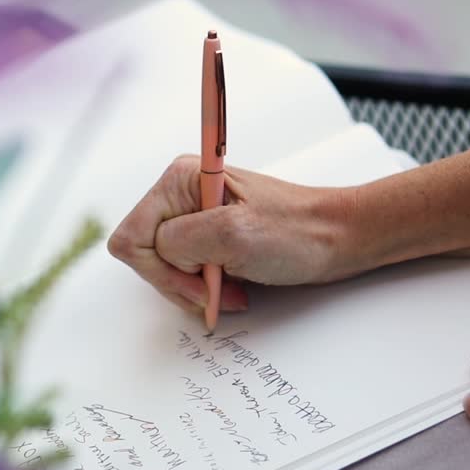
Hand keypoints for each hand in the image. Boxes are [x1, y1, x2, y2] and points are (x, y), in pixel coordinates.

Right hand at [106, 155, 355, 314]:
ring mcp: (192, 216)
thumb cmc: (298, 232)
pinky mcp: (207, 236)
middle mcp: (179, 195)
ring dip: (196, 289)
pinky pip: (184, 273)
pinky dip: (206, 288)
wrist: (338, 238)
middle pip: (145, 257)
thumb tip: (154, 252)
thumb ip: (179, 240)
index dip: (160, 269)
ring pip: (163, 269)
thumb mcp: (233, 233)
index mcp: (179, 181)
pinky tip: (233, 285)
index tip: (199, 278)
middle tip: (219, 285)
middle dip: (180, 282)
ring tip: (233, 285)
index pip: (131, 239)